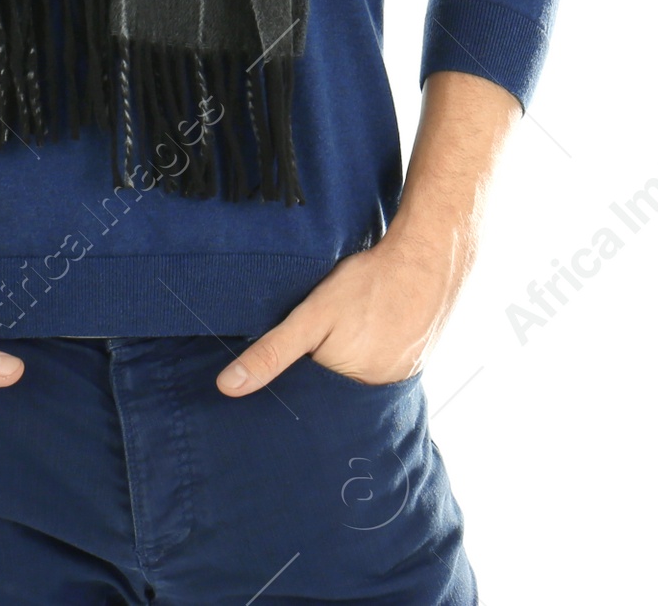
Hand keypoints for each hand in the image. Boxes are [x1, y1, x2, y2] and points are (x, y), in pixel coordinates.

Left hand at [216, 222, 464, 395]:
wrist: (429, 258)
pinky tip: (370, 325)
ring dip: (349, 357)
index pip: (310, 399)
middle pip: (334, 388)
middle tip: (325, 332)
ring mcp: (399, 377)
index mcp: (351, 392)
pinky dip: (371, 348)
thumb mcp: (311, 317)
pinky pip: (381, 362)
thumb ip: (271, 353)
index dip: (295, 380)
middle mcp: (377, 394)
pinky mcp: (414, 360)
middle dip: (322, 370)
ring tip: (348, 328)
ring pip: (357, 375)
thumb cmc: (368, 285)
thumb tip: (227, 388)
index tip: (289, 360)